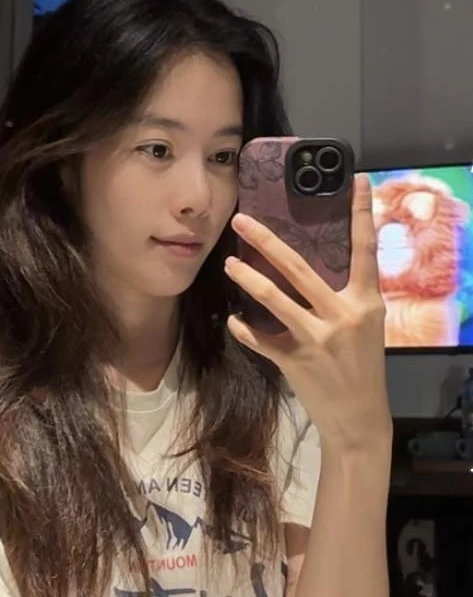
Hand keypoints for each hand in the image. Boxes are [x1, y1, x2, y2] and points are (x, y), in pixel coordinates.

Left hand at [224, 174, 391, 452]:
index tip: (355, 180)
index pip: (365, 249)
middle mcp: (341, 316)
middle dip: (267, 242)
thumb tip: (322, 261)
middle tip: (242, 220)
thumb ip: (349, 295)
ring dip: (248, 279)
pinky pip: (261, 339)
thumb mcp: (366, 325)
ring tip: (228, 263)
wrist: (357, 416)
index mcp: (365, 302)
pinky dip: (245, 329)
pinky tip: (235, 320)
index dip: (361, 213)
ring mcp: (316, 339)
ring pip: (275, 300)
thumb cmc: (362, 366)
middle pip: (300, 268)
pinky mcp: (295, 361)